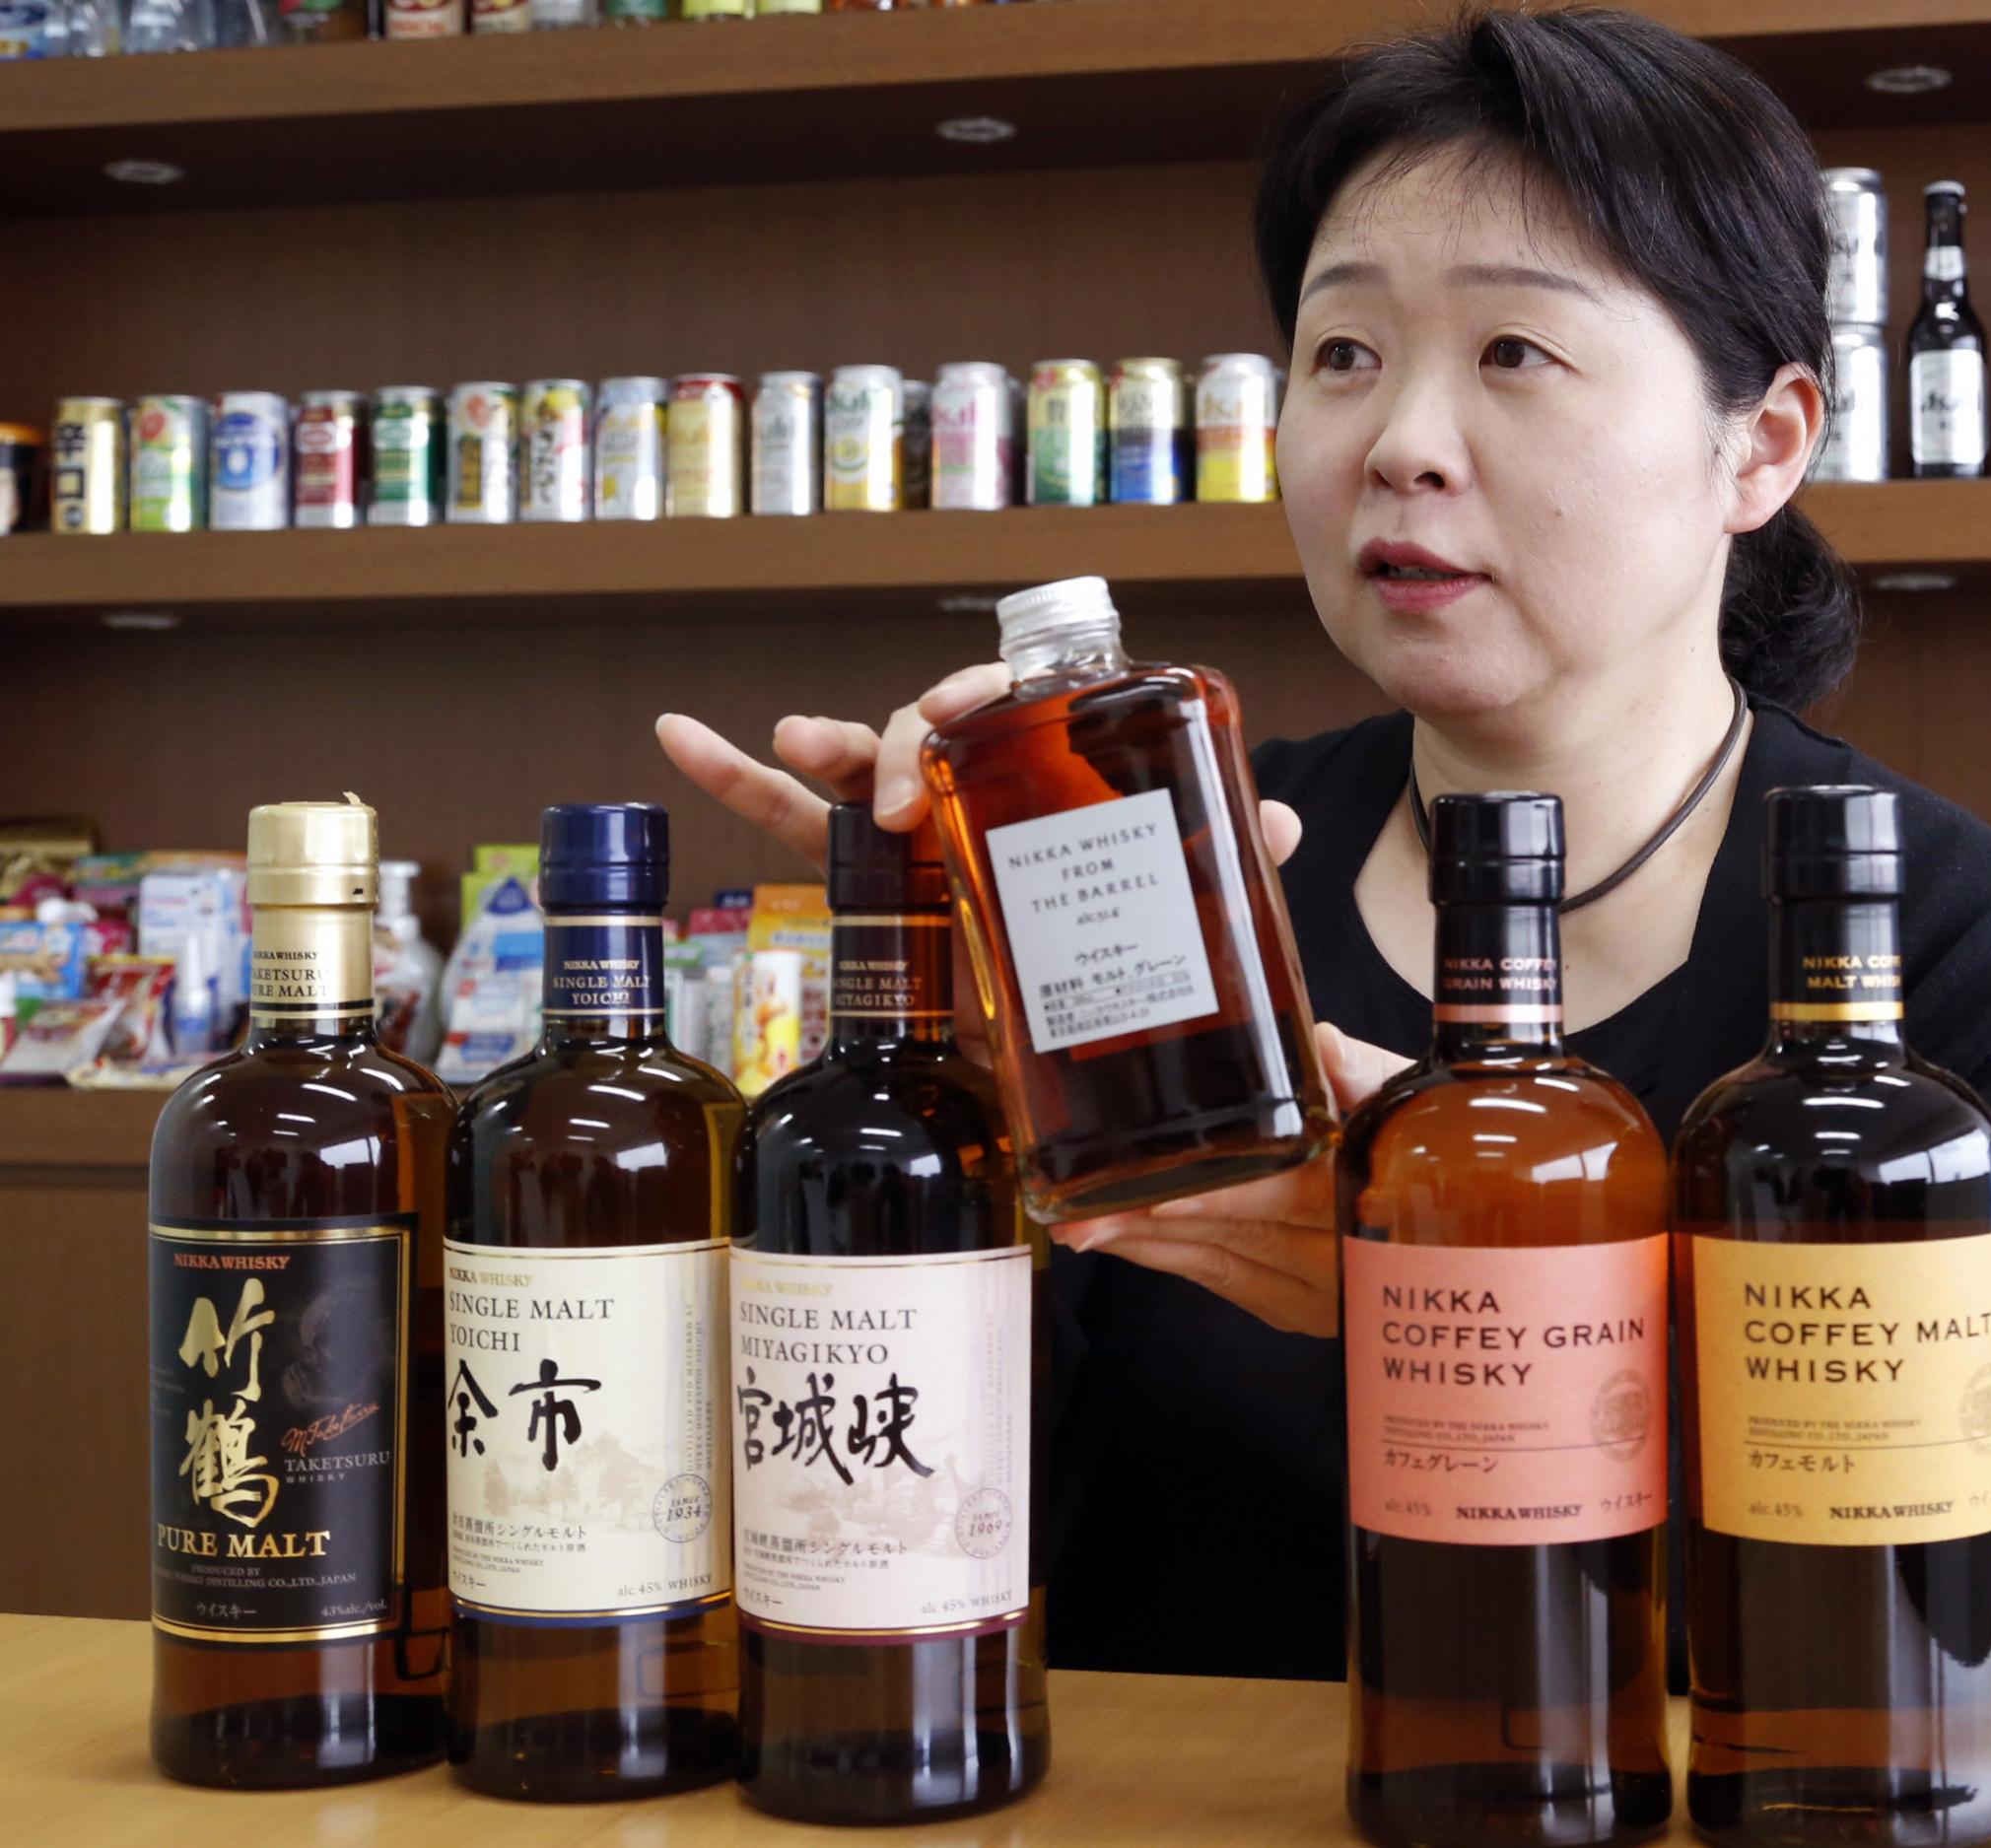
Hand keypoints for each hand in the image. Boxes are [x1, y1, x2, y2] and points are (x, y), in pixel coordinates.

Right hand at [653, 677, 1306, 1067]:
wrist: (1098, 1040)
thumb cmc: (1134, 950)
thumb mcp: (1184, 911)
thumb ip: (1224, 863)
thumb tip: (1279, 824)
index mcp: (1051, 783)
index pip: (1014, 710)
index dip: (988, 692)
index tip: (974, 709)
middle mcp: (984, 793)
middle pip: (926, 729)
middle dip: (898, 735)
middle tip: (896, 791)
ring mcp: (924, 833)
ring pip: (857, 767)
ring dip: (823, 744)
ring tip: (784, 738)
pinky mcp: (882, 884)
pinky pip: (799, 826)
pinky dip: (739, 780)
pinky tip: (681, 737)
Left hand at [1054, 1023, 1412, 1338]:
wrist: (1457, 1211)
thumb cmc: (1416, 1138)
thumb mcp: (1404, 1094)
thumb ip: (1362, 1073)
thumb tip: (1325, 1044)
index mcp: (1368, 1191)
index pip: (1289, 1195)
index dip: (1223, 1200)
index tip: (1161, 1195)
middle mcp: (1344, 1253)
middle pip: (1241, 1237)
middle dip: (1157, 1226)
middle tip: (1085, 1213)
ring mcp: (1322, 1291)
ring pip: (1223, 1264)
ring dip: (1150, 1247)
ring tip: (1083, 1226)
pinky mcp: (1296, 1307)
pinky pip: (1225, 1282)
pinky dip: (1172, 1261)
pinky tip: (1125, 1242)